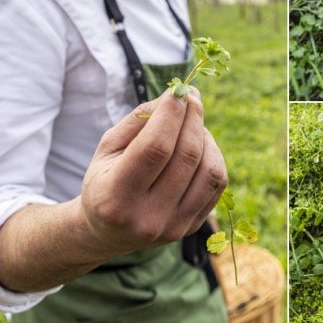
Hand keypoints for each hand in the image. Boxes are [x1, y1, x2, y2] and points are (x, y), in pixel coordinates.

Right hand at [80, 87, 227, 254]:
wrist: (107, 231)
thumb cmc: (105, 178)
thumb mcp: (109, 147)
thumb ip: (139, 119)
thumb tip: (179, 96)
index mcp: (115, 197)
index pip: (155, 148)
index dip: (171, 114)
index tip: (178, 90)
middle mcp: (147, 218)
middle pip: (187, 156)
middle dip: (193, 118)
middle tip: (191, 97)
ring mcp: (174, 227)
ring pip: (210, 171)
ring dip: (205, 137)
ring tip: (192, 124)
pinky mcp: (192, 227)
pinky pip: (217, 183)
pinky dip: (213, 155)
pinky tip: (200, 145)